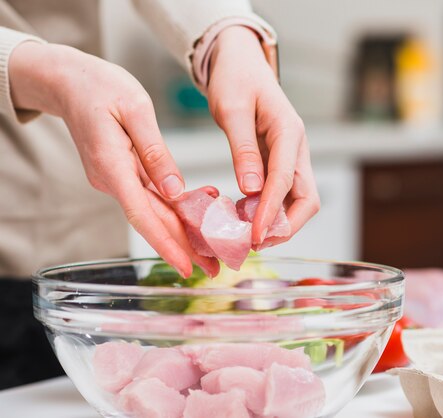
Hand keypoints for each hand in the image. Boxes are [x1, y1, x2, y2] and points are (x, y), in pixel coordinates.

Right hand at [9, 42, 217, 276]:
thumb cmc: (100, 86)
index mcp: (113, 165)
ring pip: (152, 211)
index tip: (188, 267)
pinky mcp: (121, 173)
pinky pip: (148, 196)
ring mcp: (115, 178)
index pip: (142, 215)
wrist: (68, 80)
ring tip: (212, 250)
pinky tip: (197, 213)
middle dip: (182, 248)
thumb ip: (155, 151)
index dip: (167, 244)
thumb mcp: (135, 108)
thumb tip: (174, 189)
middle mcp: (112, 180)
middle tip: (213, 269)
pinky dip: (173, 208)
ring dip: (181, 232)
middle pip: (151, 221)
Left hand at [207, 27, 319, 246]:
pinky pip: (283, 193)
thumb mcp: (232, 109)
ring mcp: (292, 155)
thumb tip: (250, 189)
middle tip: (254, 243)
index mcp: (288, 131)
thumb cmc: (235, 79)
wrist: (240, 62)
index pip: (285, 182)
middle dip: (285, 226)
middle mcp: (297, 147)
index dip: (270, 213)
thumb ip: (242, 149)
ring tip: (248, 236)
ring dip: (278, 221)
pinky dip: (268, 210)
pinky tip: (246, 218)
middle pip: (306, 199)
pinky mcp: (281, 161)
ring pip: (298, 200)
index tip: (254, 237)